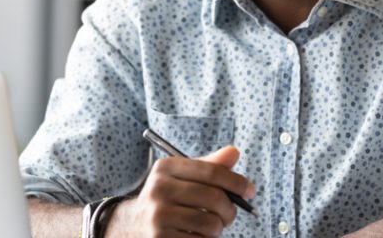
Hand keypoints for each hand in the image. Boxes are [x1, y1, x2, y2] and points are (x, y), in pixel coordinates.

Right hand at [105, 146, 255, 237]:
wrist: (132, 224)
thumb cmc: (167, 198)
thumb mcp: (183, 177)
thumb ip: (209, 166)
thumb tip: (234, 153)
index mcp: (166, 168)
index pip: (212, 172)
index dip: (237, 182)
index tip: (250, 190)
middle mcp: (159, 189)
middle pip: (214, 199)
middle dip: (230, 210)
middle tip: (229, 215)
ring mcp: (158, 215)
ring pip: (210, 224)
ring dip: (217, 229)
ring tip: (210, 227)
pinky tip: (196, 235)